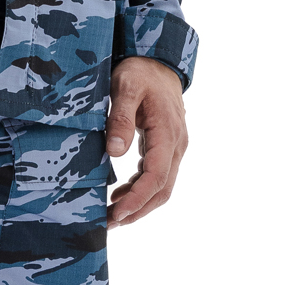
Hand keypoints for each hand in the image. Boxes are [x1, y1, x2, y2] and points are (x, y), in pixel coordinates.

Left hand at [104, 56, 187, 228]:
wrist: (157, 61)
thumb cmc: (140, 72)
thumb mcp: (125, 87)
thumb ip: (120, 117)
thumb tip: (115, 151)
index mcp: (167, 132)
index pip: (156, 176)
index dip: (137, 199)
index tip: (116, 213)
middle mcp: (176, 144)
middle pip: (162, 189)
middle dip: (137, 210)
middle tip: (108, 223)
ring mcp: (173, 147)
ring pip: (162, 186)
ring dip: (139, 204)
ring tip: (111, 215)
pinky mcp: (166, 147)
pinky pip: (157, 176)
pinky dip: (140, 190)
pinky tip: (119, 195)